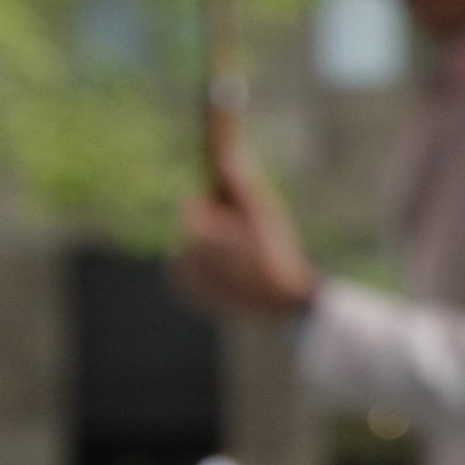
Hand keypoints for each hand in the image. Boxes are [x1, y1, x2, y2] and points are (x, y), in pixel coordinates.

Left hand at [172, 115, 318, 320]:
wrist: (282, 309)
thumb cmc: (276, 255)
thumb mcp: (264, 213)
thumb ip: (239, 184)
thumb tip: (225, 154)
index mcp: (198, 233)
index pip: (192, 203)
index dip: (216, 207)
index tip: (235, 216)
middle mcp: (182, 256)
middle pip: (192, 226)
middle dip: (212, 227)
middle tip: (244, 242)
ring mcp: (182, 277)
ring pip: (190, 248)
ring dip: (209, 249)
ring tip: (242, 263)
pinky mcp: (185, 293)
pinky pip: (190, 270)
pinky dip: (205, 270)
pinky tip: (231, 277)